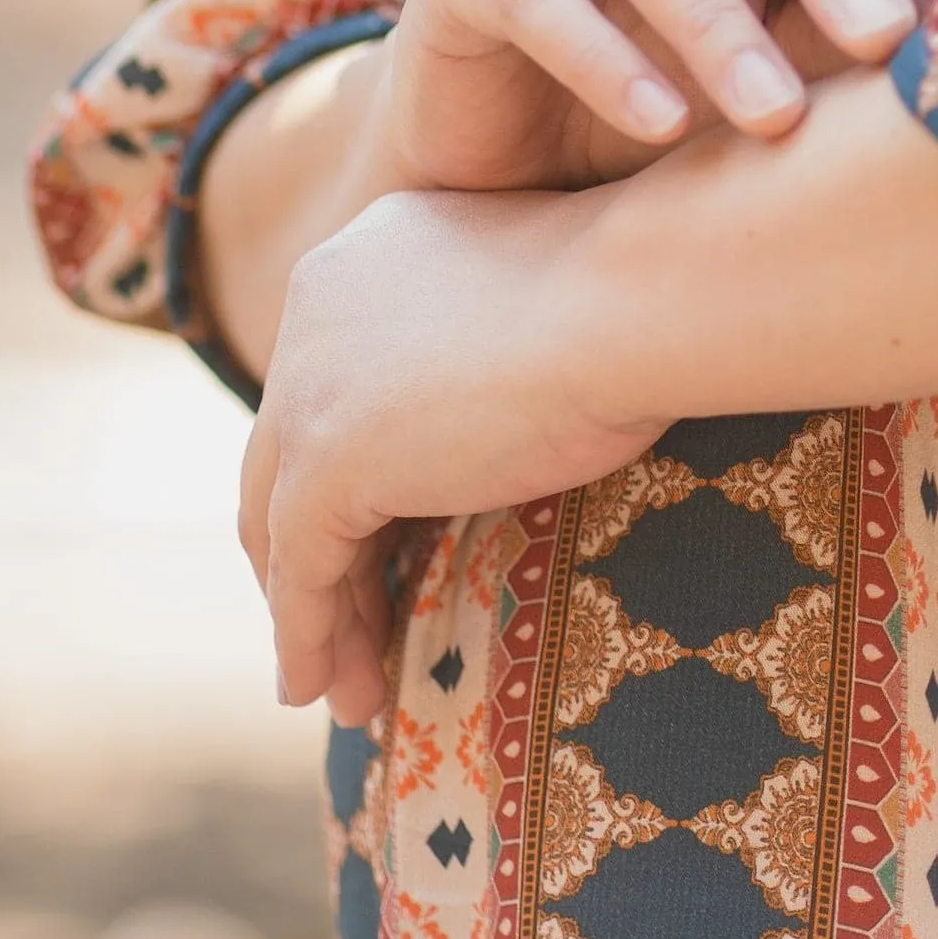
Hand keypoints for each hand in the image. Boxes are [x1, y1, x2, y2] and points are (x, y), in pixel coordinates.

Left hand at [234, 71, 937, 722]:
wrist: (645, 291)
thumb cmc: (656, 287)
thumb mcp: (574, 314)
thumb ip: (530, 360)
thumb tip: (570, 400)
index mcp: (376, 250)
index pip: (334, 376)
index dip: (343, 466)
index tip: (371, 537)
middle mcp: (318, 303)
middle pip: (287, 448)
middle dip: (308, 546)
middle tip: (330, 627)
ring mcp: (311, 383)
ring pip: (280, 520)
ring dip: (308, 610)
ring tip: (335, 682)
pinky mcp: (324, 462)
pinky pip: (300, 573)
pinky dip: (307, 634)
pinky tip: (325, 689)